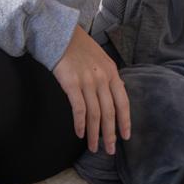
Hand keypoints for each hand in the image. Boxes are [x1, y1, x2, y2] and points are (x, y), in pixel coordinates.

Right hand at [51, 26, 131, 154]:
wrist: (58, 33)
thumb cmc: (77, 46)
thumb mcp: (100, 58)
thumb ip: (107, 76)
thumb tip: (114, 95)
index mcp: (112, 72)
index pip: (123, 102)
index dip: (125, 121)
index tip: (125, 137)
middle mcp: (102, 78)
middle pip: (110, 112)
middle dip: (110, 134)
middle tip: (109, 150)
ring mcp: (87, 81)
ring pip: (95, 114)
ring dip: (95, 133)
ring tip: (93, 147)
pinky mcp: (71, 83)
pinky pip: (79, 109)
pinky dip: (80, 123)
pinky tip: (80, 133)